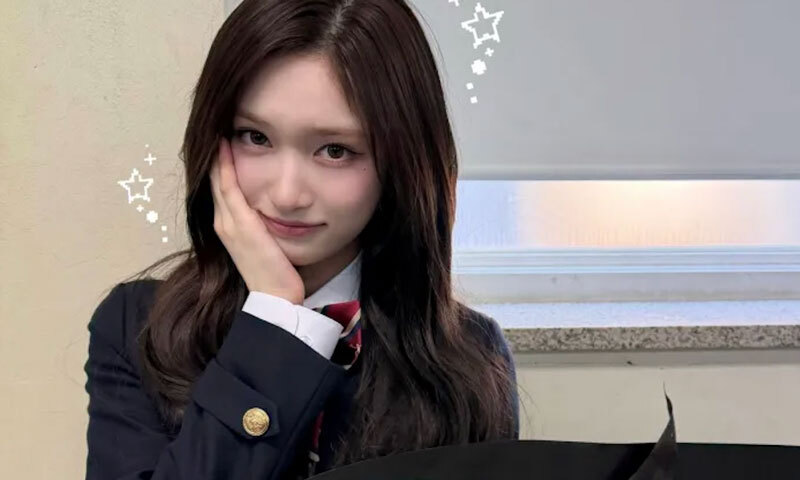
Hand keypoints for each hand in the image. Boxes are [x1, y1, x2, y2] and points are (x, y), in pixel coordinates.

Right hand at [209, 135, 304, 303]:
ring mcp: (228, 223)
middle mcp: (222, 222)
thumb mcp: (268, 243)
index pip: (220, 187)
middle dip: (214, 151)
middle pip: (212, 179)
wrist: (276, 298)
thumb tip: (274, 209)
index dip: (219, 162)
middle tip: (218, 122)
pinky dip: (224, 165)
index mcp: (228, 226)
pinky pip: (227, 187)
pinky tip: (226, 144)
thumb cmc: (277, 273)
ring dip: (216, 152)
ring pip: (216, 179)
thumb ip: (265, 225)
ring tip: (218, 125)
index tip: (224, 137)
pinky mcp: (240, 224)